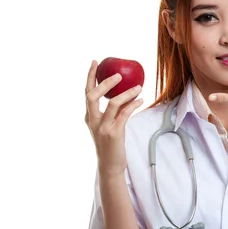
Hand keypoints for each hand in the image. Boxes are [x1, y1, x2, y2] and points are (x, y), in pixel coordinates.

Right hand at [85, 60, 143, 177]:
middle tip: (118, 75)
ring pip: (112, 104)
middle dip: (105, 83)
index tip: (95, 62)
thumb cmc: (110, 144)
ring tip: (138, 86)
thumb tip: (127, 94)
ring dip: (126, 93)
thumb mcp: (108, 125)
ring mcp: (102, 127)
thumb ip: (112, 111)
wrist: (110, 165)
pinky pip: (124, 114)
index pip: (87, 92)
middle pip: (92, 96)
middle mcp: (93, 120)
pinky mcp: (114, 134)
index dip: (90, 76)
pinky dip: (133, 105)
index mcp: (89, 116)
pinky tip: (140, 99)